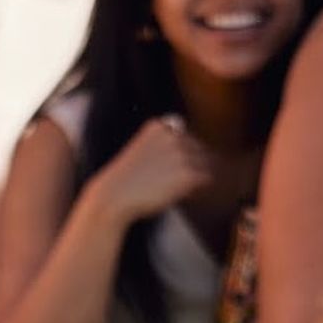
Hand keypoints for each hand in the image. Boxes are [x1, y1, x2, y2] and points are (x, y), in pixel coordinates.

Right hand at [90, 115, 212, 224]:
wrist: (115, 195)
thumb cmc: (126, 178)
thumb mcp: (141, 149)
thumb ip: (164, 141)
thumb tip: (190, 136)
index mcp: (158, 126)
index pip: (185, 137)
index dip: (179, 155)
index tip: (164, 168)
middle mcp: (173, 136)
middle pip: (198, 149)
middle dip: (191, 164)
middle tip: (169, 181)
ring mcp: (182, 154)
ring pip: (205, 164)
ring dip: (194, 176)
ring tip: (174, 187)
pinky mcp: (189, 174)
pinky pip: (206, 179)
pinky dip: (198, 188)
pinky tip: (180, 193)